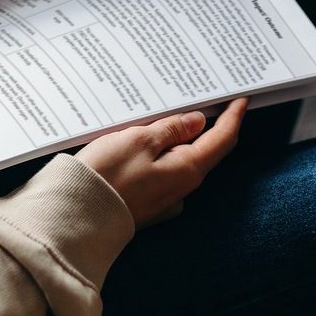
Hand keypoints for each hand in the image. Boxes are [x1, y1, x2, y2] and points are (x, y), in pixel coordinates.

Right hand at [76, 99, 247, 227]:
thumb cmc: (106, 176)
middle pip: (202, 150)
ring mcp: (164, 199)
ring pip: (178, 161)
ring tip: (162, 117)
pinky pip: (159, 173)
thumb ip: (171, 130)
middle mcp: (181, 188)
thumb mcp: (140, 140)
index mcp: (187, 170)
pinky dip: (156, 156)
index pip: (222, 140)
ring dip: (174, 140)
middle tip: (203, 99)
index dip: (233, 117)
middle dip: (204, 126)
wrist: (74, 216)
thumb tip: (197, 122)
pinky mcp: (146, 204)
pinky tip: (140, 146)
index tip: (240, 100)